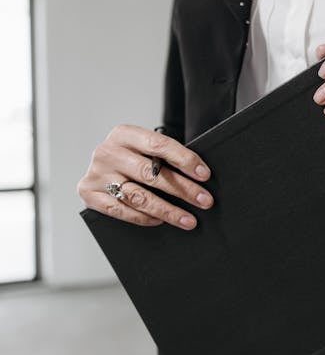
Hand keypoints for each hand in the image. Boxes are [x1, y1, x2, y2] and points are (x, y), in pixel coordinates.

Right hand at [77, 124, 212, 229]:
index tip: (204, 175)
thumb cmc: (132, 156)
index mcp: (124, 134)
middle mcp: (108, 152)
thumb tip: (200, 176)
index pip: (159, 145)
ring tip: (188, 219)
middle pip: (151, 174)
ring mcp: (96, 174)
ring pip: (138, 196)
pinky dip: (144, 217)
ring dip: (168, 210)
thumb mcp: (145, 148)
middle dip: (183, 189)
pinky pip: (122, 210)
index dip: (185, 160)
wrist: (101, 164)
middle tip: (204, 201)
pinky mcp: (89, 194)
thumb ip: (165, 157)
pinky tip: (161, 220)